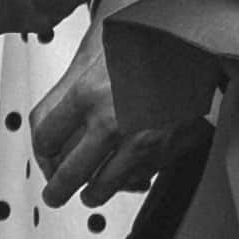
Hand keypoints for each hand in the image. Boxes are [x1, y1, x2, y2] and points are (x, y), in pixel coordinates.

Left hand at [24, 38, 161, 206]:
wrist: (197, 46)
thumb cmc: (148, 42)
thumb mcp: (97, 52)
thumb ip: (71, 84)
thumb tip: (49, 117)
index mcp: (86, 94)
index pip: (45, 138)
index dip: (41, 152)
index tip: (44, 156)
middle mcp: (110, 122)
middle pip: (69, 174)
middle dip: (58, 190)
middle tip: (54, 196)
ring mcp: (139, 141)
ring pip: (104, 185)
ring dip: (93, 194)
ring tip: (89, 195)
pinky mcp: (164, 150)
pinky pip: (137, 177)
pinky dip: (129, 181)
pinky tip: (124, 178)